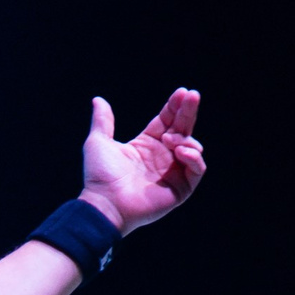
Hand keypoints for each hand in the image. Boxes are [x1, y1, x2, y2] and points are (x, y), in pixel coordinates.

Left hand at [79, 88, 204, 236]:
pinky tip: (181, 151)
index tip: (182, 92)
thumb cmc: (100, 176)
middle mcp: (162, 157)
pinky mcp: (180, 189)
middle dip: (188, 112)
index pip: (167, 120)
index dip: (174, 106)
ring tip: (170, 139)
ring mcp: (172, 173)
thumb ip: (103, 120)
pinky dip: (194, 158)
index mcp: (146, 145)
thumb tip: (98, 99)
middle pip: (182, 129)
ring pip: (193, 148)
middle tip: (193, 95)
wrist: (106, 203)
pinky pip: (197, 170)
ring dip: (186, 138)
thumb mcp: (98, 142)